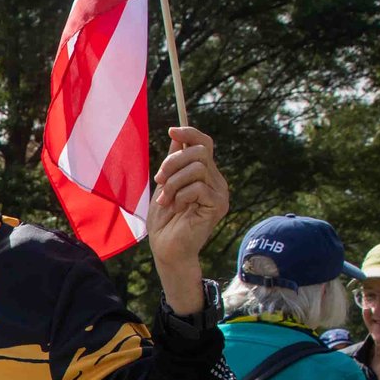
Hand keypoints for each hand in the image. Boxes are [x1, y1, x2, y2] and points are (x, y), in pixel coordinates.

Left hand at [148, 126, 228, 314]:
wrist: (166, 249)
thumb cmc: (164, 220)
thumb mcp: (165, 186)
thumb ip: (173, 163)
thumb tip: (177, 136)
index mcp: (204, 174)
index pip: (205, 144)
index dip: (190, 133)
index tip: (171, 131)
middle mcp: (216, 181)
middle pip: (199, 152)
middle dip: (173, 162)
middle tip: (159, 180)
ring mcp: (220, 193)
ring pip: (197, 168)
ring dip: (174, 182)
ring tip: (165, 199)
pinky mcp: (218, 206)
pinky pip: (198, 187)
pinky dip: (180, 195)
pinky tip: (174, 207)